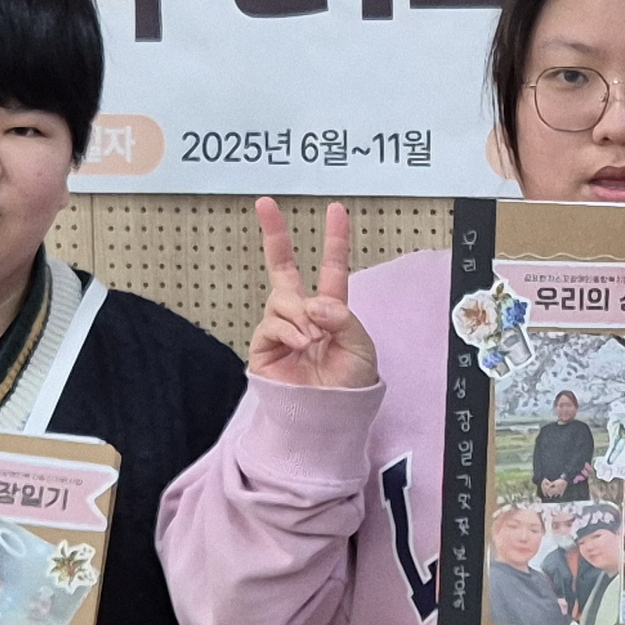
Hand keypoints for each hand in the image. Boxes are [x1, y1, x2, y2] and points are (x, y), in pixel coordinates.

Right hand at [249, 199, 378, 390]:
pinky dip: (290, 330)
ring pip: (281, 298)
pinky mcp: (263, 347)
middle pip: (282, 267)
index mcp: (331, 312)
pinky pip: (271, 324)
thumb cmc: (348, 389)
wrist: (329, 421)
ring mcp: (281, 329)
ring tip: (313, 339)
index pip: (331, 269)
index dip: (334, 240)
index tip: (336, 210)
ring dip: (300, 314)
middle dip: (274, 234)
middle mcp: (302, 316)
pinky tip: (302, 344)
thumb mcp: (360, 347)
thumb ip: (343, 318)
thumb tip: (313, 303)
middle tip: (265, 204)